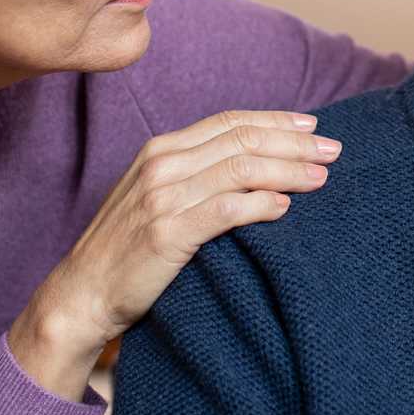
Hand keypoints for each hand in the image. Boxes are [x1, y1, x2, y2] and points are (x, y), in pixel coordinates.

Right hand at [7, 109, 339, 399]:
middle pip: (243, 139)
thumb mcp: (158, 195)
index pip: (230, 121)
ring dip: (288, 170)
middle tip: (332, 148)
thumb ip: (197, 172)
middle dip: (294, 141)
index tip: (312, 124)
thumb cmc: (126, 248)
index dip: (275, 120)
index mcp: (162, 148)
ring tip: (321, 177)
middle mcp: (163, 162)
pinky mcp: (168, 230)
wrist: (81, 294)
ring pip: (242, 168)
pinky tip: (285, 207)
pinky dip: (262, 203)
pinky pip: (227, 209)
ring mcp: (163, 195)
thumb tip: (255, 162)